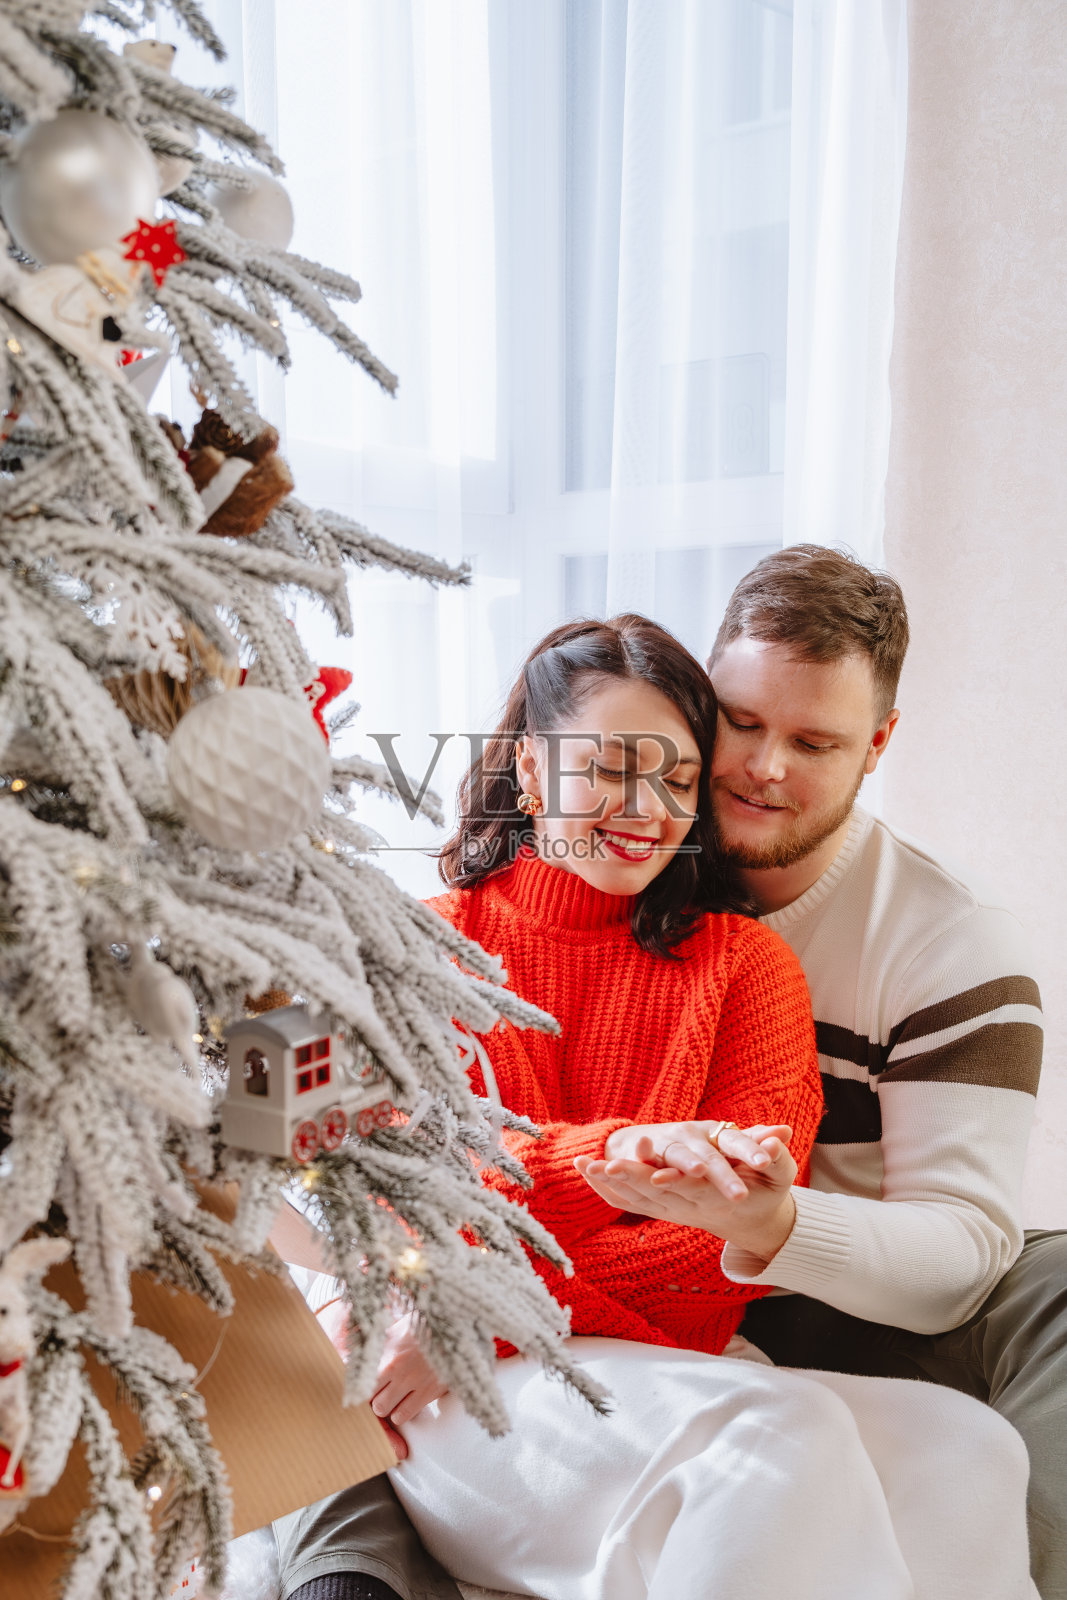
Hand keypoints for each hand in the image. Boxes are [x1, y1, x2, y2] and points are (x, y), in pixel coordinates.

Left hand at [370, 1312, 448, 1460]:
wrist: (457, 1328)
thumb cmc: (429, 1325)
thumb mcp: (400, 1326)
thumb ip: (381, 1339)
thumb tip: (361, 1345)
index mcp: (386, 1349)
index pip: (359, 1375)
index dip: (359, 1382)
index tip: (362, 1383)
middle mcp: (394, 1367)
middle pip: (368, 1395)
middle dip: (372, 1396)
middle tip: (380, 1392)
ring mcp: (411, 1382)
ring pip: (383, 1409)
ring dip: (386, 1406)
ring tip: (393, 1399)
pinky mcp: (428, 1392)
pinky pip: (404, 1415)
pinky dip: (402, 1413)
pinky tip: (407, 1404)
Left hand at [576, 1124, 797, 1263]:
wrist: (752, 1219)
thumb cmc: (767, 1192)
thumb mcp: (779, 1175)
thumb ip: (777, 1156)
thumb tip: (780, 1135)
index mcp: (716, 1196)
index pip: (690, 1188)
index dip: (672, 1179)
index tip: (653, 1172)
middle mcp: (689, 1205)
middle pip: (654, 1195)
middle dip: (628, 1180)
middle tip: (602, 1165)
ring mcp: (672, 1208)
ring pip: (635, 1199)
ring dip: (608, 1184)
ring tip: (584, 1164)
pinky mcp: (660, 1207)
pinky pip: (627, 1202)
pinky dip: (604, 1189)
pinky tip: (584, 1168)